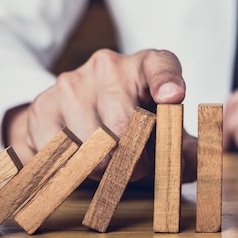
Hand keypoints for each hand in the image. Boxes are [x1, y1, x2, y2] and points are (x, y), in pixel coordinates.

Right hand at [3, 48, 196, 181]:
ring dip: (104, 171)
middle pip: (124, 127)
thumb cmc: (134, 125)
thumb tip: (195, 160)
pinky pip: (60, 156)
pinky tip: (79, 160)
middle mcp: (107, 65)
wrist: (76, 115)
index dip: (167, 81)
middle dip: (135, 161)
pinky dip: (73, 171)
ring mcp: (71, 83)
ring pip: (92, 148)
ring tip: (107, 162)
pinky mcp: (43, 107)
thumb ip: (186, 148)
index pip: (160, 66)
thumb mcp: (165, 132)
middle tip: (136, 166)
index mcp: (145, 65)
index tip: (174, 96)